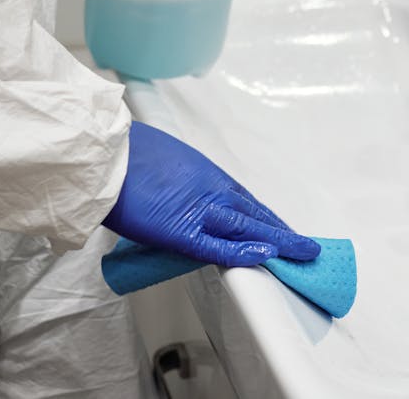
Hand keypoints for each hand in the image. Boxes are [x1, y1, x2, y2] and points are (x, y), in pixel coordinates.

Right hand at [103, 122, 320, 267]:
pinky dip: (243, 251)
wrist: (102, 153)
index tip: (283, 228)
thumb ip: (179, 182)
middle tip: (306, 246)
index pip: (244, 200)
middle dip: (281, 230)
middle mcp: (209, 188)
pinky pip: (218, 245)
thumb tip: (179, 195)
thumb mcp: (162, 164)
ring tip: (304, 253)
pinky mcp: (181, 229)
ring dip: (278, 239)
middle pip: (254, 212)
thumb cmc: (122, 154)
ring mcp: (198, 208)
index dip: (266, 217)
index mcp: (203, 174)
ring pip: (248, 226)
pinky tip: (267, 255)